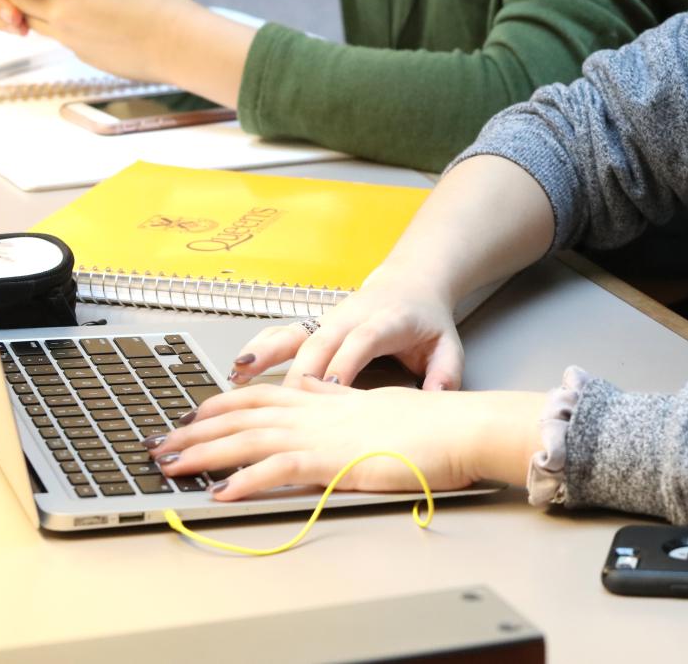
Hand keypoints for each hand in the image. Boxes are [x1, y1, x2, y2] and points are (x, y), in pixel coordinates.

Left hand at [146, 375, 542, 500]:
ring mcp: (321, 434)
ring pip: (248, 438)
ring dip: (204, 453)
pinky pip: (278, 469)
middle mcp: (316, 410)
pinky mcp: (333, 461)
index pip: (262, 394)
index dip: (222, 403)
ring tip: (170, 466)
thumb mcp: (379, 409)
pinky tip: (220, 493)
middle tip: (160, 442)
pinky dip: (245, 481)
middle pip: (242, 414)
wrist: (458, 425)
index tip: (191, 412)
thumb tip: (328, 409)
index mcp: (326, 399)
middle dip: (195, 429)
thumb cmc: (430, 423)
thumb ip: (347, 409)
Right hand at [227, 273, 465, 390]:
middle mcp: (352, 316)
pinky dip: (260, 347)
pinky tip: (239, 366)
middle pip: (321, 341)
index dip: (345, 361)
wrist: (410, 283)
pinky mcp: (314, 323)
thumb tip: (437, 401)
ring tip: (242, 374)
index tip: (332, 388)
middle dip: (302, 372)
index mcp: (387, 321)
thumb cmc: (426, 321)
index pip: (362, 340)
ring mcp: (328, 318)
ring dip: (268, 354)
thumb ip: (445, 374)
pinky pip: (283, 333)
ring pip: (295, 334)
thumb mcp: (448, 346)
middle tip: (284, 404)